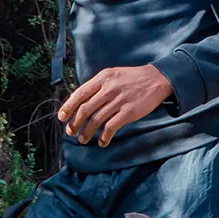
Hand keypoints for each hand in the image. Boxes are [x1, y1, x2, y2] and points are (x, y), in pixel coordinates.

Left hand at [58, 64, 173, 147]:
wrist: (157, 79)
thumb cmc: (132, 78)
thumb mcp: (112, 75)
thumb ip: (97, 86)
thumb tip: (80, 101)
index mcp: (103, 78)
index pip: (80, 93)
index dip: (68, 107)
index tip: (61, 117)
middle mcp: (109, 88)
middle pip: (85, 109)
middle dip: (75, 123)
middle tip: (70, 132)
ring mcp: (119, 100)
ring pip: (96, 119)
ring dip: (87, 132)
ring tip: (82, 139)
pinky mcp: (129, 112)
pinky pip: (111, 127)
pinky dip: (104, 136)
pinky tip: (102, 142)